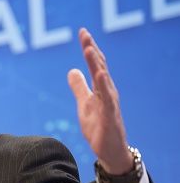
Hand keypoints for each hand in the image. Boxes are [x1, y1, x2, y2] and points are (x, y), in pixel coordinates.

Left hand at [68, 28, 133, 182]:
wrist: (109, 151)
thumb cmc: (99, 127)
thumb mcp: (84, 104)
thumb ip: (79, 87)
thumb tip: (72, 70)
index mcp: (100, 89)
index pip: (95, 64)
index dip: (89, 48)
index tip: (83, 32)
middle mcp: (107, 92)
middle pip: (100, 67)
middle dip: (92, 50)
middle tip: (85, 34)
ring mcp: (110, 104)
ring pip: (104, 80)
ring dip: (97, 64)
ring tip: (89, 49)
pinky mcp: (110, 116)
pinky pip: (107, 99)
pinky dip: (104, 86)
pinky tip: (100, 75)